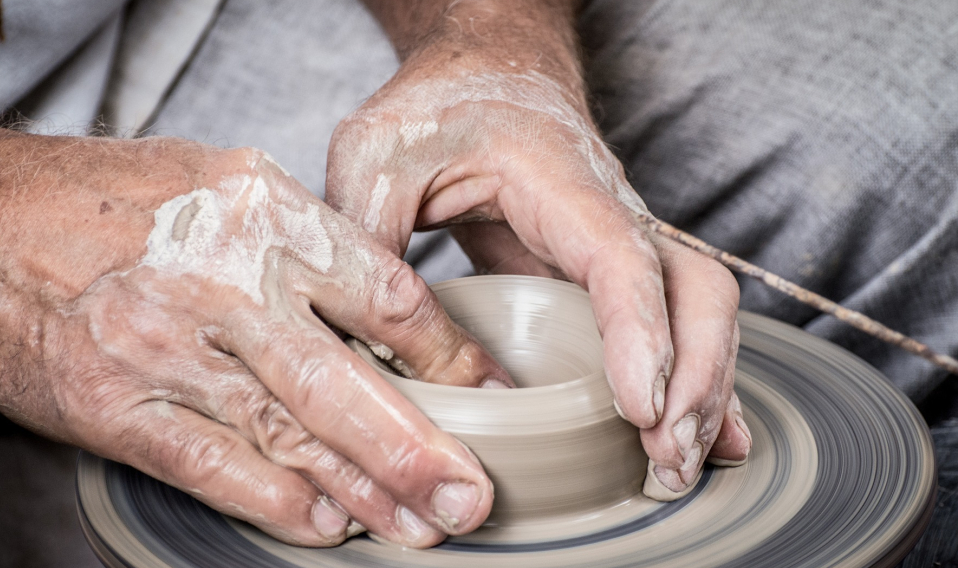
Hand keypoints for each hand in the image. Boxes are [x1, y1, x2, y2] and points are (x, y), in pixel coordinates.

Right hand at [0, 114, 511, 546]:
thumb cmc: (126, 201)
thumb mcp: (234, 183)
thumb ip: (311, 244)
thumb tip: (393, 313)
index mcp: (266, 216)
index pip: (385, 295)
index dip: (447, 355)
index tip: (489, 393)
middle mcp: (223, 284)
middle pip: (341, 382)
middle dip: (416, 448)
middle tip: (469, 496)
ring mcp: (168, 350)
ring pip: (285, 434)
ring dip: (359, 488)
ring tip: (415, 524)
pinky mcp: (119, 406)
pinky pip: (210, 464)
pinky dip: (272, 499)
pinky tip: (324, 522)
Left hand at [330, 0, 750, 497]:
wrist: (483, 69)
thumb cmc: (434, 105)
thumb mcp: (376, 154)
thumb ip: (367, 236)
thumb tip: (364, 342)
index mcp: (558, 180)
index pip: (621, 257)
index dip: (640, 335)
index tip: (641, 409)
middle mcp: (610, 211)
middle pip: (695, 290)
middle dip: (697, 378)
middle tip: (664, 460)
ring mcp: (619, 241)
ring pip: (699, 310)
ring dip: (704, 390)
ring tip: (677, 469)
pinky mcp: (607, 271)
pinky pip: (672, 320)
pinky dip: (693, 379)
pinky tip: (695, 435)